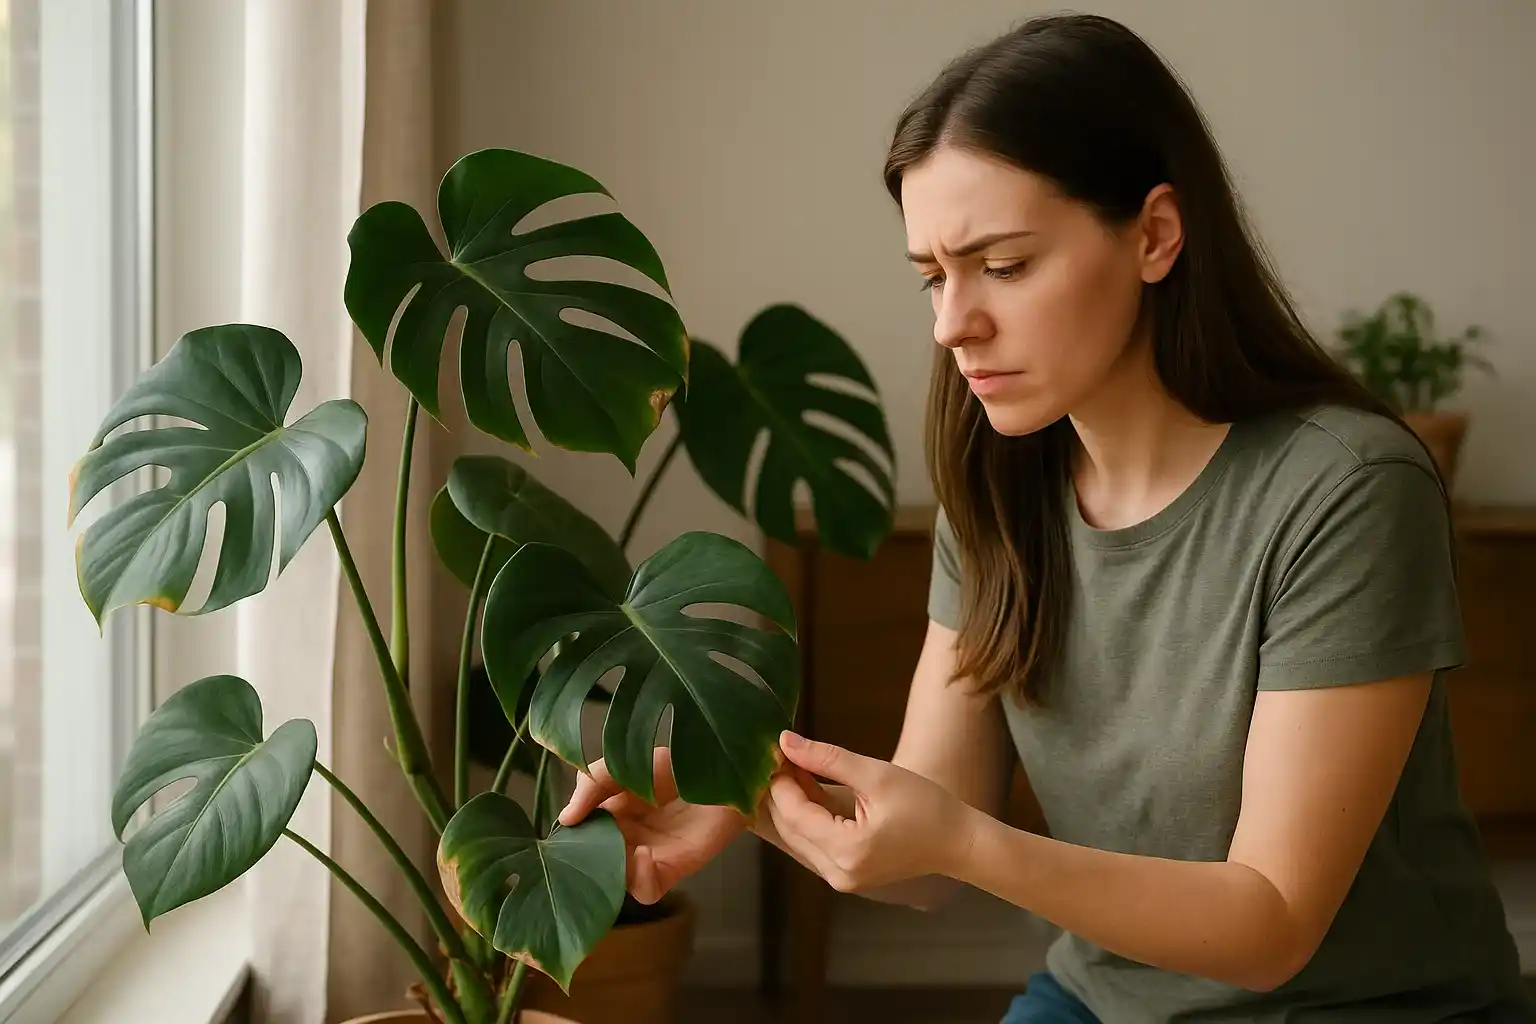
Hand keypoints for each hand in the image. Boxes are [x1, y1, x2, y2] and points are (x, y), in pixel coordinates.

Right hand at [558, 747, 747, 903]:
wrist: (729, 770)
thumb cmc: (683, 764)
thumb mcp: (629, 763)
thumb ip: (594, 783)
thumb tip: (565, 819)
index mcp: (612, 810)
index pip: (579, 831)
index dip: (570, 833)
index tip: (568, 825)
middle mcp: (626, 836)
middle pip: (593, 859)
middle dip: (586, 854)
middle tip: (587, 841)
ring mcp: (649, 854)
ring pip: (613, 877)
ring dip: (610, 866)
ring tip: (620, 843)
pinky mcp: (673, 868)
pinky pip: (646, 888)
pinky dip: (638, 878)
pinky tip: (643, 854)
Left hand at [768, 730, 977, 893]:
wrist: (956, 841)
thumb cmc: (924, 805)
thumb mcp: (876, 774)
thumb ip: (826, 758)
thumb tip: (785, 740)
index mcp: (847, 851)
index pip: (793, 814)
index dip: (779, 781)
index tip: (776, 749)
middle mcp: (838, 873)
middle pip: (789, 829)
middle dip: (781, 791)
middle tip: (782, 754)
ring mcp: (840, 879)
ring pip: (796, 837)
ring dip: (792, 803)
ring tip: (796, 766)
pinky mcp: (845, 875)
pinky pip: (812, 844)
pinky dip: (807, 817)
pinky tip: (809, 787)